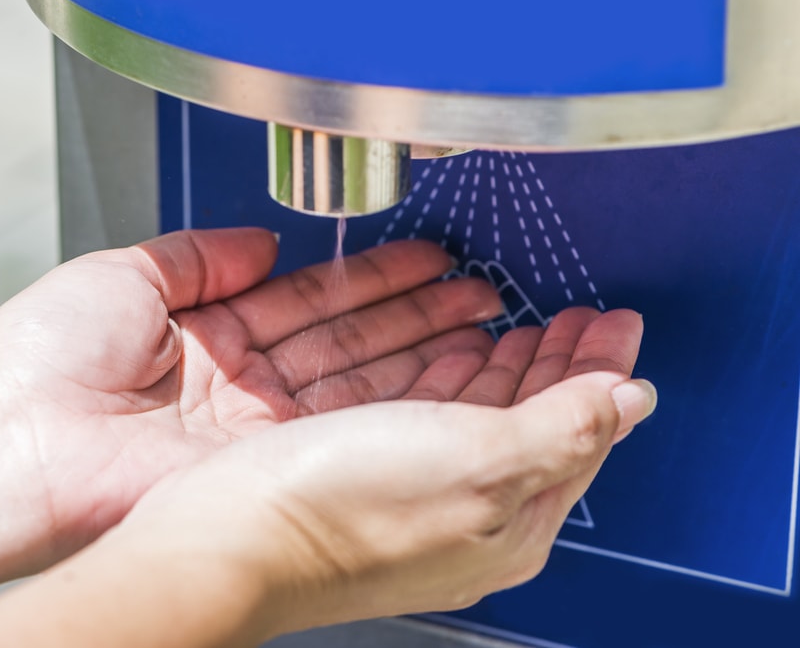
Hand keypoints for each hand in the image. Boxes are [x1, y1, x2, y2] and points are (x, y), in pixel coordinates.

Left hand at [0, 228, 501, 563]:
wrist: (16, 444)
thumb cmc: (44, 361)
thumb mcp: (127, 273)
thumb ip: (200, 255)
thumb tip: (262, 240)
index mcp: (212, 333)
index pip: (313, 298)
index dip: (372, 277)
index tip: (423, 258)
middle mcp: (244, 384)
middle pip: (350, 339)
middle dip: (418, 313)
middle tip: (478, 290)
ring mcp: (258, 429)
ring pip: (360, 381)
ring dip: (423, 353)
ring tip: (483, 324)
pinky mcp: (263, 466)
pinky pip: (343, 426)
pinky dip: (397, 402)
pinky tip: (443, 377)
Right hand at [116, 307, 652, 635]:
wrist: (227, 540)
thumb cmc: (340, 509)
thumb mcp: (479, 461)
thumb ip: (565, 428)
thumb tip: (631, 399)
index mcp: (511, 522)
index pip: (583, 434)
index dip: (603, 371)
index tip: (616, 320)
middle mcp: (470, 518)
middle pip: (539, 427)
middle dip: (563, 366)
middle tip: (580, 318)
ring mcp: (417, 498)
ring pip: (485, 421)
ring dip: (511, 369)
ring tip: (527, 328)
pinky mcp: (370, 477)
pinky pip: (434, 420)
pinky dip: (455, 379)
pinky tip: (453, 356)